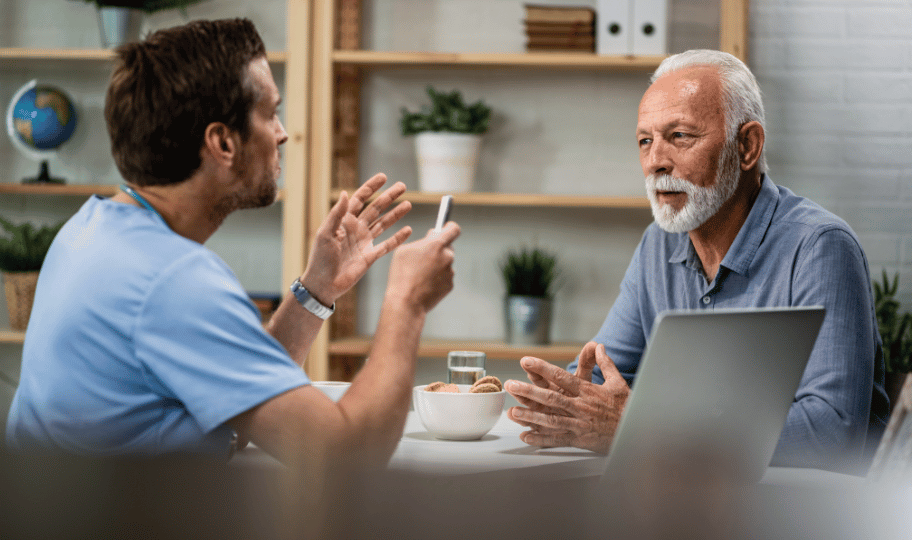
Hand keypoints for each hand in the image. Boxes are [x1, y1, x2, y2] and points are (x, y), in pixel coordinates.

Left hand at [301, 173, 411, 303]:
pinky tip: (408, 230)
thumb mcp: (325, 233)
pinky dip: (398, 238)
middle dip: (388, 197)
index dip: (371, 187)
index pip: (360, 199)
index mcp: (344, 221)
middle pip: (375, 208)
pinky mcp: (370, 256)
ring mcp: (364, 242)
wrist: (323, 284)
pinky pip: (387, 245)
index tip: (383, 177)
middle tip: (402, 186)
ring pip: (383, 224)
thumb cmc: (320, 259)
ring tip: (408, 204)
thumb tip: (345, 193)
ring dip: (395, 214)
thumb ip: (336, 214)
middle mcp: (356, 229)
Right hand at [385, 223, 459, 313]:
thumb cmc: (402, 274)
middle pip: (448, 247)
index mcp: (436, 244)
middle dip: (438, 249)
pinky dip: (437, 277)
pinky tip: (425, 283)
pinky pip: (445, 276)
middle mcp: (447, 256)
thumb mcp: (405, 250)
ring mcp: (450, 271)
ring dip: (437, 264)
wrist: (406, 302)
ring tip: (420, 274)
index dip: (450, 228)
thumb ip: (422, 241)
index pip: (454, 229)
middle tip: (424, 256)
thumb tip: (433, 237)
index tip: (445, 229)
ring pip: (445, 262)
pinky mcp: (450, 284)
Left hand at [505, 342, 629, 453]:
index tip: (526, 360)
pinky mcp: (580, 439)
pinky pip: (557, 439)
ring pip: (551, 419)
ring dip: (530, 415)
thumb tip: (599, 346)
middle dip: (528, 391)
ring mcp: (579, 424)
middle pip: (551, 397)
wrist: (637, 431)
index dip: (542, 368)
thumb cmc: (626, 406)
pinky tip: (526, 436)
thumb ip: (605, 363)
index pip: (561, 377)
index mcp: (587, 391)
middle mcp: (581, 407)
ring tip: (512, 411)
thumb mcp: (617, 382)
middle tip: (509, 384)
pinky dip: (541, 439)